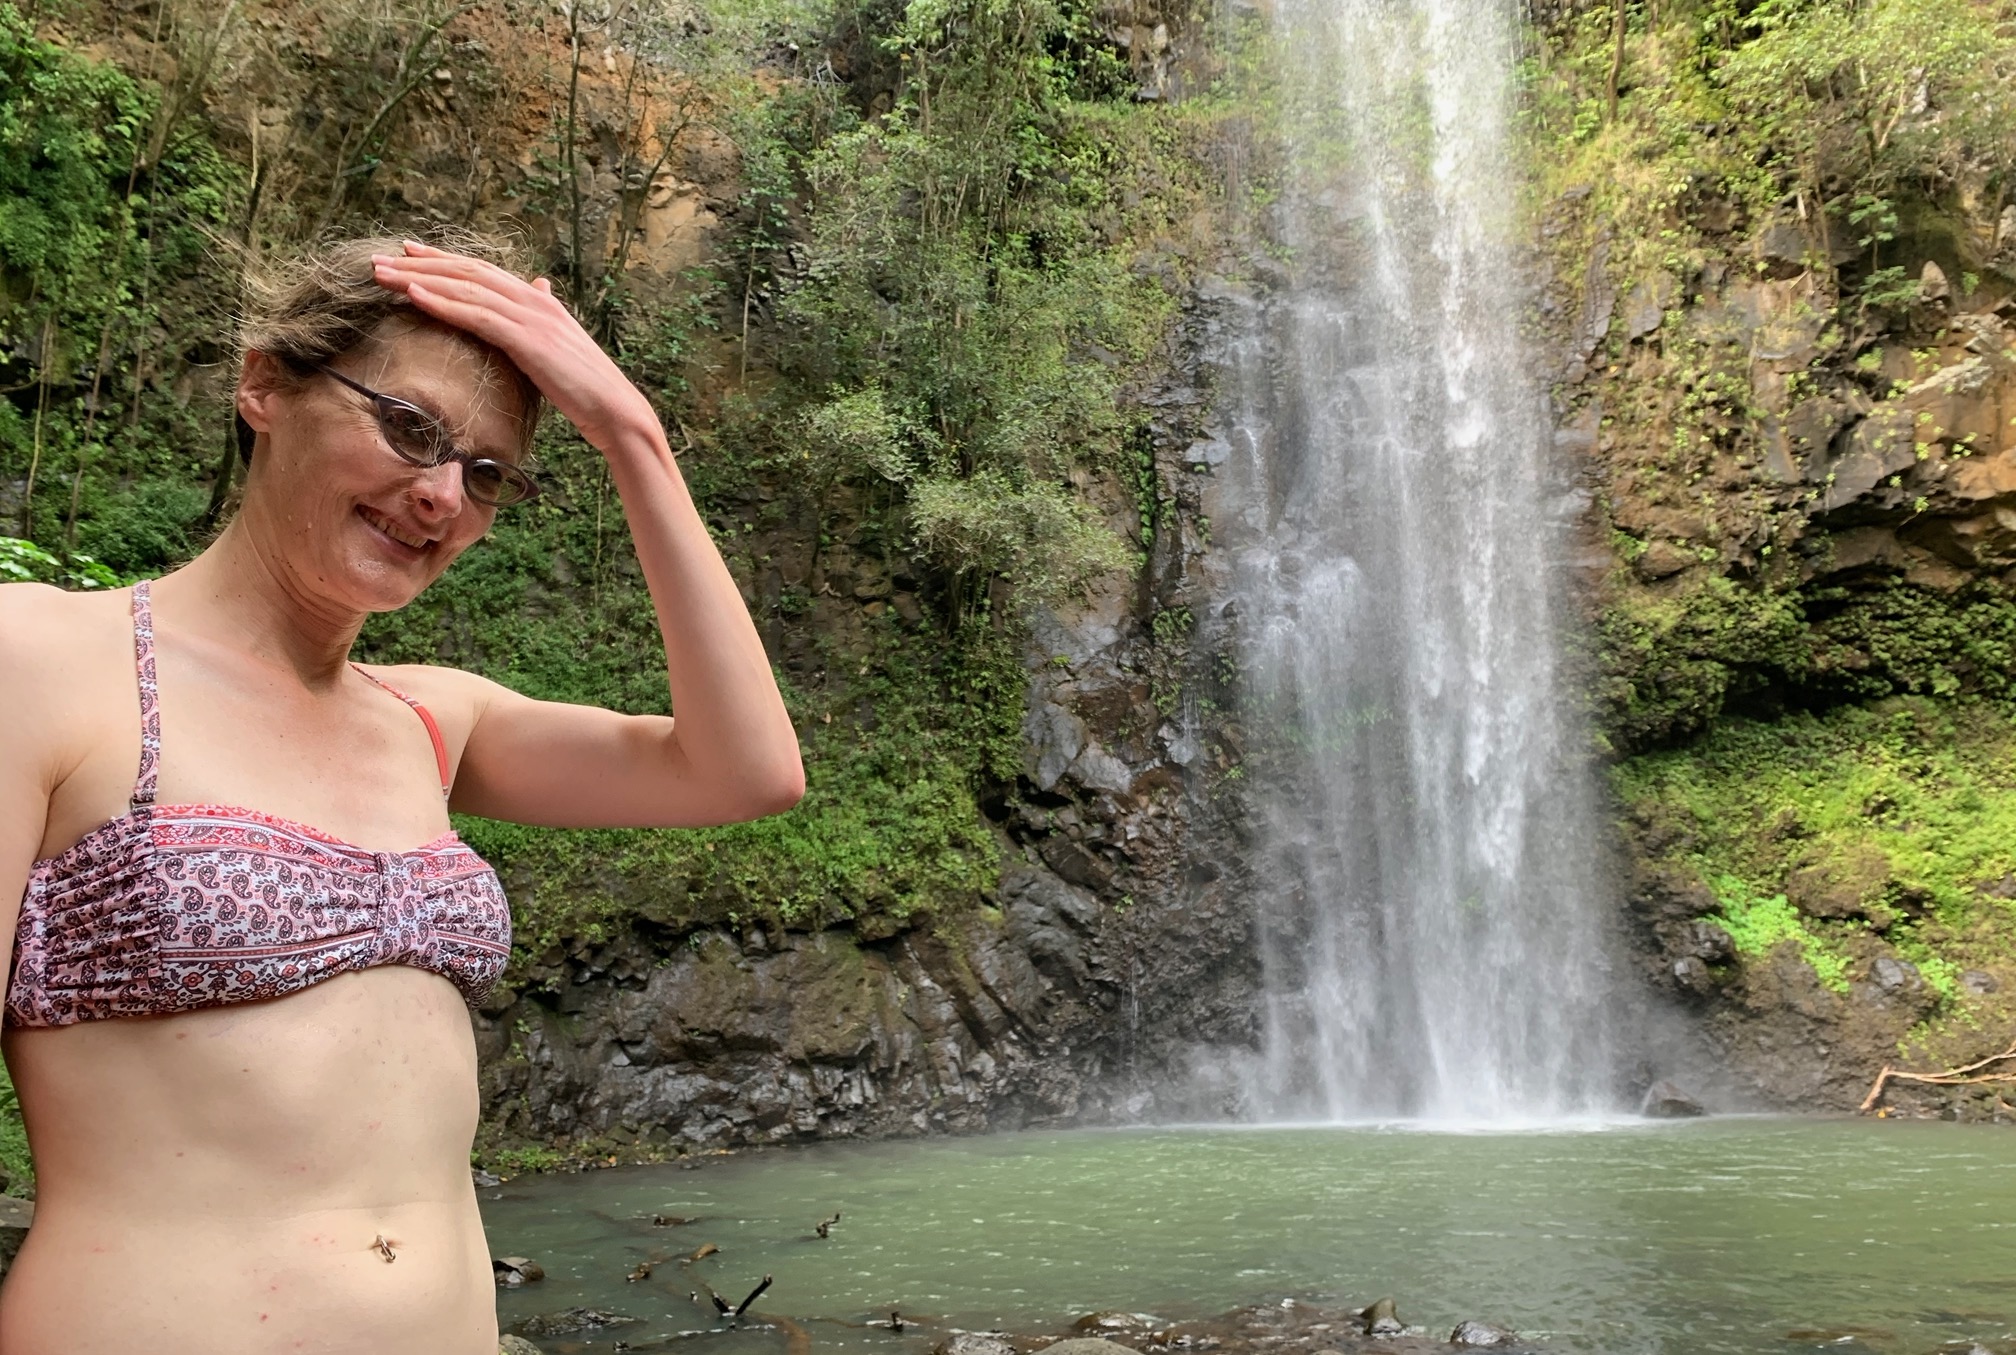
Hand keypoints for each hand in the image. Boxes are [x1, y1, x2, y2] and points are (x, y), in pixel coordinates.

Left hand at [370, 241, 662, 455]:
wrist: (617, 411)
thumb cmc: (588, 389)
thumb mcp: (561, 346)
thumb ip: (544, 317)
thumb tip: (540, 286)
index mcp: (540, 301)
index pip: (482, 271)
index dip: (443, 260)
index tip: (408, 253)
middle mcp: (534, 300)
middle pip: (467, 272)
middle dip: (420, 264)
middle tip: (379, 259)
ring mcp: (531, 317)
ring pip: (465, 289)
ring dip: (419, 278)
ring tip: (381, 274)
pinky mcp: (528, 339)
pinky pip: (476, 315)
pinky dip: (443, 302)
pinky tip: (414, 296)